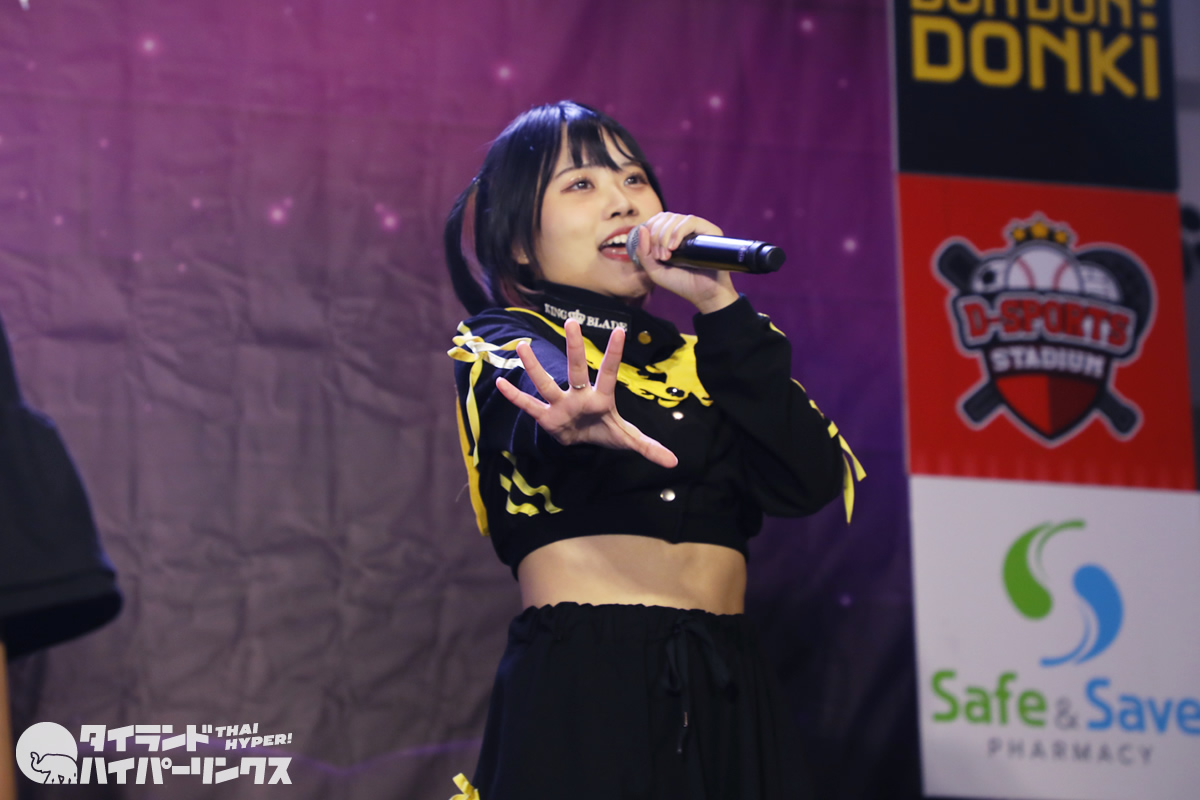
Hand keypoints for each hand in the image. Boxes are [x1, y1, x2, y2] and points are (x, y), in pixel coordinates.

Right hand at [494, 319, 678, 468]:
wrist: (581, 440)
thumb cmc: (604, 430)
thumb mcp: (627, 439)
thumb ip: (649, 447)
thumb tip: (674, 462)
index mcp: (601, 397)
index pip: (610, 373)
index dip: (614, 354)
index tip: (620, 330)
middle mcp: (579, 394)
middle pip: (576, 369)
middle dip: (575, 348)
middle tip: (571, 322)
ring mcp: (560, 404)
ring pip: (546, 383)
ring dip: (534, 367)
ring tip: (522, 345)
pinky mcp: (545, 416)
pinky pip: (528, 405)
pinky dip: (514, 397)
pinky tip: (500, 383)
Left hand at [634, 212, 738, 313]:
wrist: (704, 295)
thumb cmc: (681, 283)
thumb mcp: (655, 270)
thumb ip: (643, 252)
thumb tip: (642, 228)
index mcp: (674, 235)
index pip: (658, 219)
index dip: (650, 231)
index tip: (652, 254)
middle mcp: (686, 229)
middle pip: (665, 217)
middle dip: (656, 236)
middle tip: (659, 257)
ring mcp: (699, 229)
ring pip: (676, 218)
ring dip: (664, 236)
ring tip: (666, 256)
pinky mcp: (711, 231)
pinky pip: (690, 221)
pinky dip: (678, 232)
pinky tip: (674, 248)